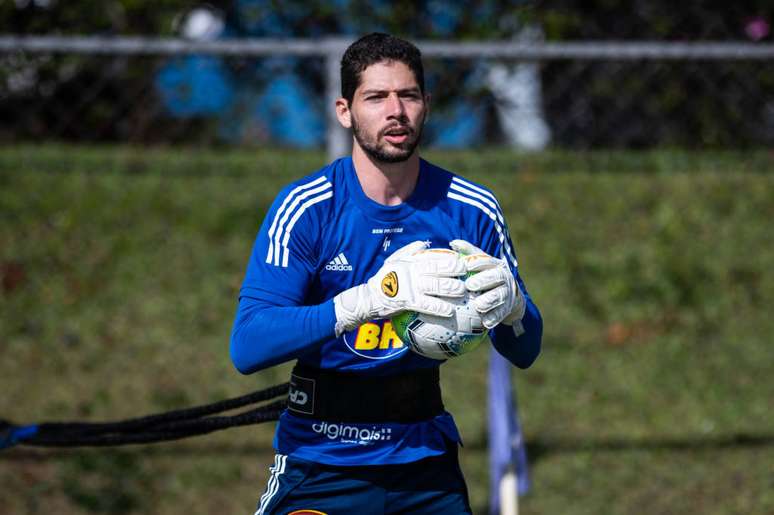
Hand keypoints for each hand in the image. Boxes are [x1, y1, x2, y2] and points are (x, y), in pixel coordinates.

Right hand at [334, 241, 465, 335]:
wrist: (369, 297)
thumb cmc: (384, 279)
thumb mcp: (394, 260)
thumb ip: (409, 251)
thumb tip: (424, 242)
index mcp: (411, 261)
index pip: (433, 257)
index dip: (449, 258)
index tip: (463, 259)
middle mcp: (412, 272)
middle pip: (437, 270)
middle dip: (454, 270)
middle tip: (468, 273)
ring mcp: (410, 286)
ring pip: (434, 286)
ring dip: (450, 288)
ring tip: (463, 291)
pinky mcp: (407, 301)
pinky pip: (426, 304)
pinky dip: (439, 307)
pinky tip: (450, 311)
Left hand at [449, 239, 524, 328]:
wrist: (509, 297)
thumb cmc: (486, 276)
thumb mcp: (480, 264)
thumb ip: (468, 253)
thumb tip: (453, 243)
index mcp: (496, 265)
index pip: (488, 261)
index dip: (478, 262)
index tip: (466, 264)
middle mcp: (504, 277)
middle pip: (496, 277)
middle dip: (484, 280)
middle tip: (470, 285)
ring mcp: (507, 293)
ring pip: (500, 296)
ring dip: (489, 300)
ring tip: (479, 305)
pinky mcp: (507, 309)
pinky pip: (501, 314)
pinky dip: (494, 318)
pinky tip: (486, 322)